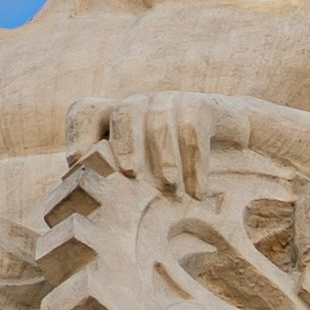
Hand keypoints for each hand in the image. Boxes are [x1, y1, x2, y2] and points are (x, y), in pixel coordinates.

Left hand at [67, 93, 275, 195]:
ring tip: (171, 191)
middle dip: (124, 144)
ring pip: (159, 121)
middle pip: (123, 112)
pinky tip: (198, 192)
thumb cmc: (178, 166)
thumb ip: (116, 183)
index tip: (76, 162)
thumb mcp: (144, 174)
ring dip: (164, 158)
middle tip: (130, 175)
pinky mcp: (200, 105)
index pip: (86, 111)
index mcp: (115, 118)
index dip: (79, 133)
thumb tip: (85, 209)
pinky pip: (193, 129)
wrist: (233, 140)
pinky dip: (195, 163)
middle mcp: (139, 104)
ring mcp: (170, 101)